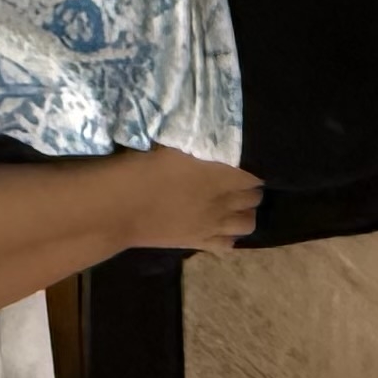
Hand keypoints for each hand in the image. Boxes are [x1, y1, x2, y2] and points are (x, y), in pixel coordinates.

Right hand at [109, 147, 261, 251]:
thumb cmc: (142, 167)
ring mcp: (214, 226)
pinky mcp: (200, 243)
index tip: (242, 159)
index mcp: (222, 172)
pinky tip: (218, 226)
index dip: (252, 166)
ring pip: (248, 223)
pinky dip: (228, 236)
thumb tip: (208, 133)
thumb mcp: (172, 143)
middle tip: (234, 178)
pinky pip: (228, 245)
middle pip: (254, 198)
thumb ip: (197, 141)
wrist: (121, 207)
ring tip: (231, 203)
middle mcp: (225, 201)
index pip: (256, 173)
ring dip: (244, 212)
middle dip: (249, 188)